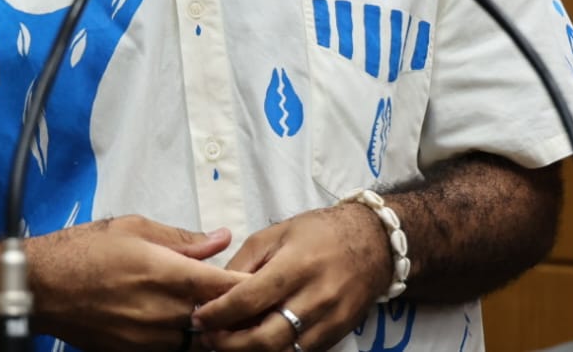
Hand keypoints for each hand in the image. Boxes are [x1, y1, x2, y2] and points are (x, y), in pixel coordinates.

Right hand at [27, 215, 245, 351]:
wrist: (41, 286)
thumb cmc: (84, 250)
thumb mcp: (135, 229)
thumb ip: (184, 239)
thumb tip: (221, 238)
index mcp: (167, 275)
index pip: (226, 287)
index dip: (246, 285)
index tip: (258, 281)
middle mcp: (163, 312)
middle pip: (216, 319)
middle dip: (229, 308)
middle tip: (240, 297)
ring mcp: (148, 339)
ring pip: (196, 339)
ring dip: (207, 326)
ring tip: (210, 311)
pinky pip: (171, 349)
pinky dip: (181, 338)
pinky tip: (178, 322)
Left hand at [191, 204, 389, 351]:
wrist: (373, 243)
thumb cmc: (319, 233)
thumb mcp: (276, 234)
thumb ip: (244, 263)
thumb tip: (215, 292)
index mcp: (295, 266)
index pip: (248, 300)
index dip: (217, 314)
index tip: (199, 317)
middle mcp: (314, 298)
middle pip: (264, 339)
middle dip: (229, 344)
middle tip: (209, 338)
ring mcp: (328, 321)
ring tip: (230, 342)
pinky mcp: (336, 336)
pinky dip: (275, 351)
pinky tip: (258, 342)